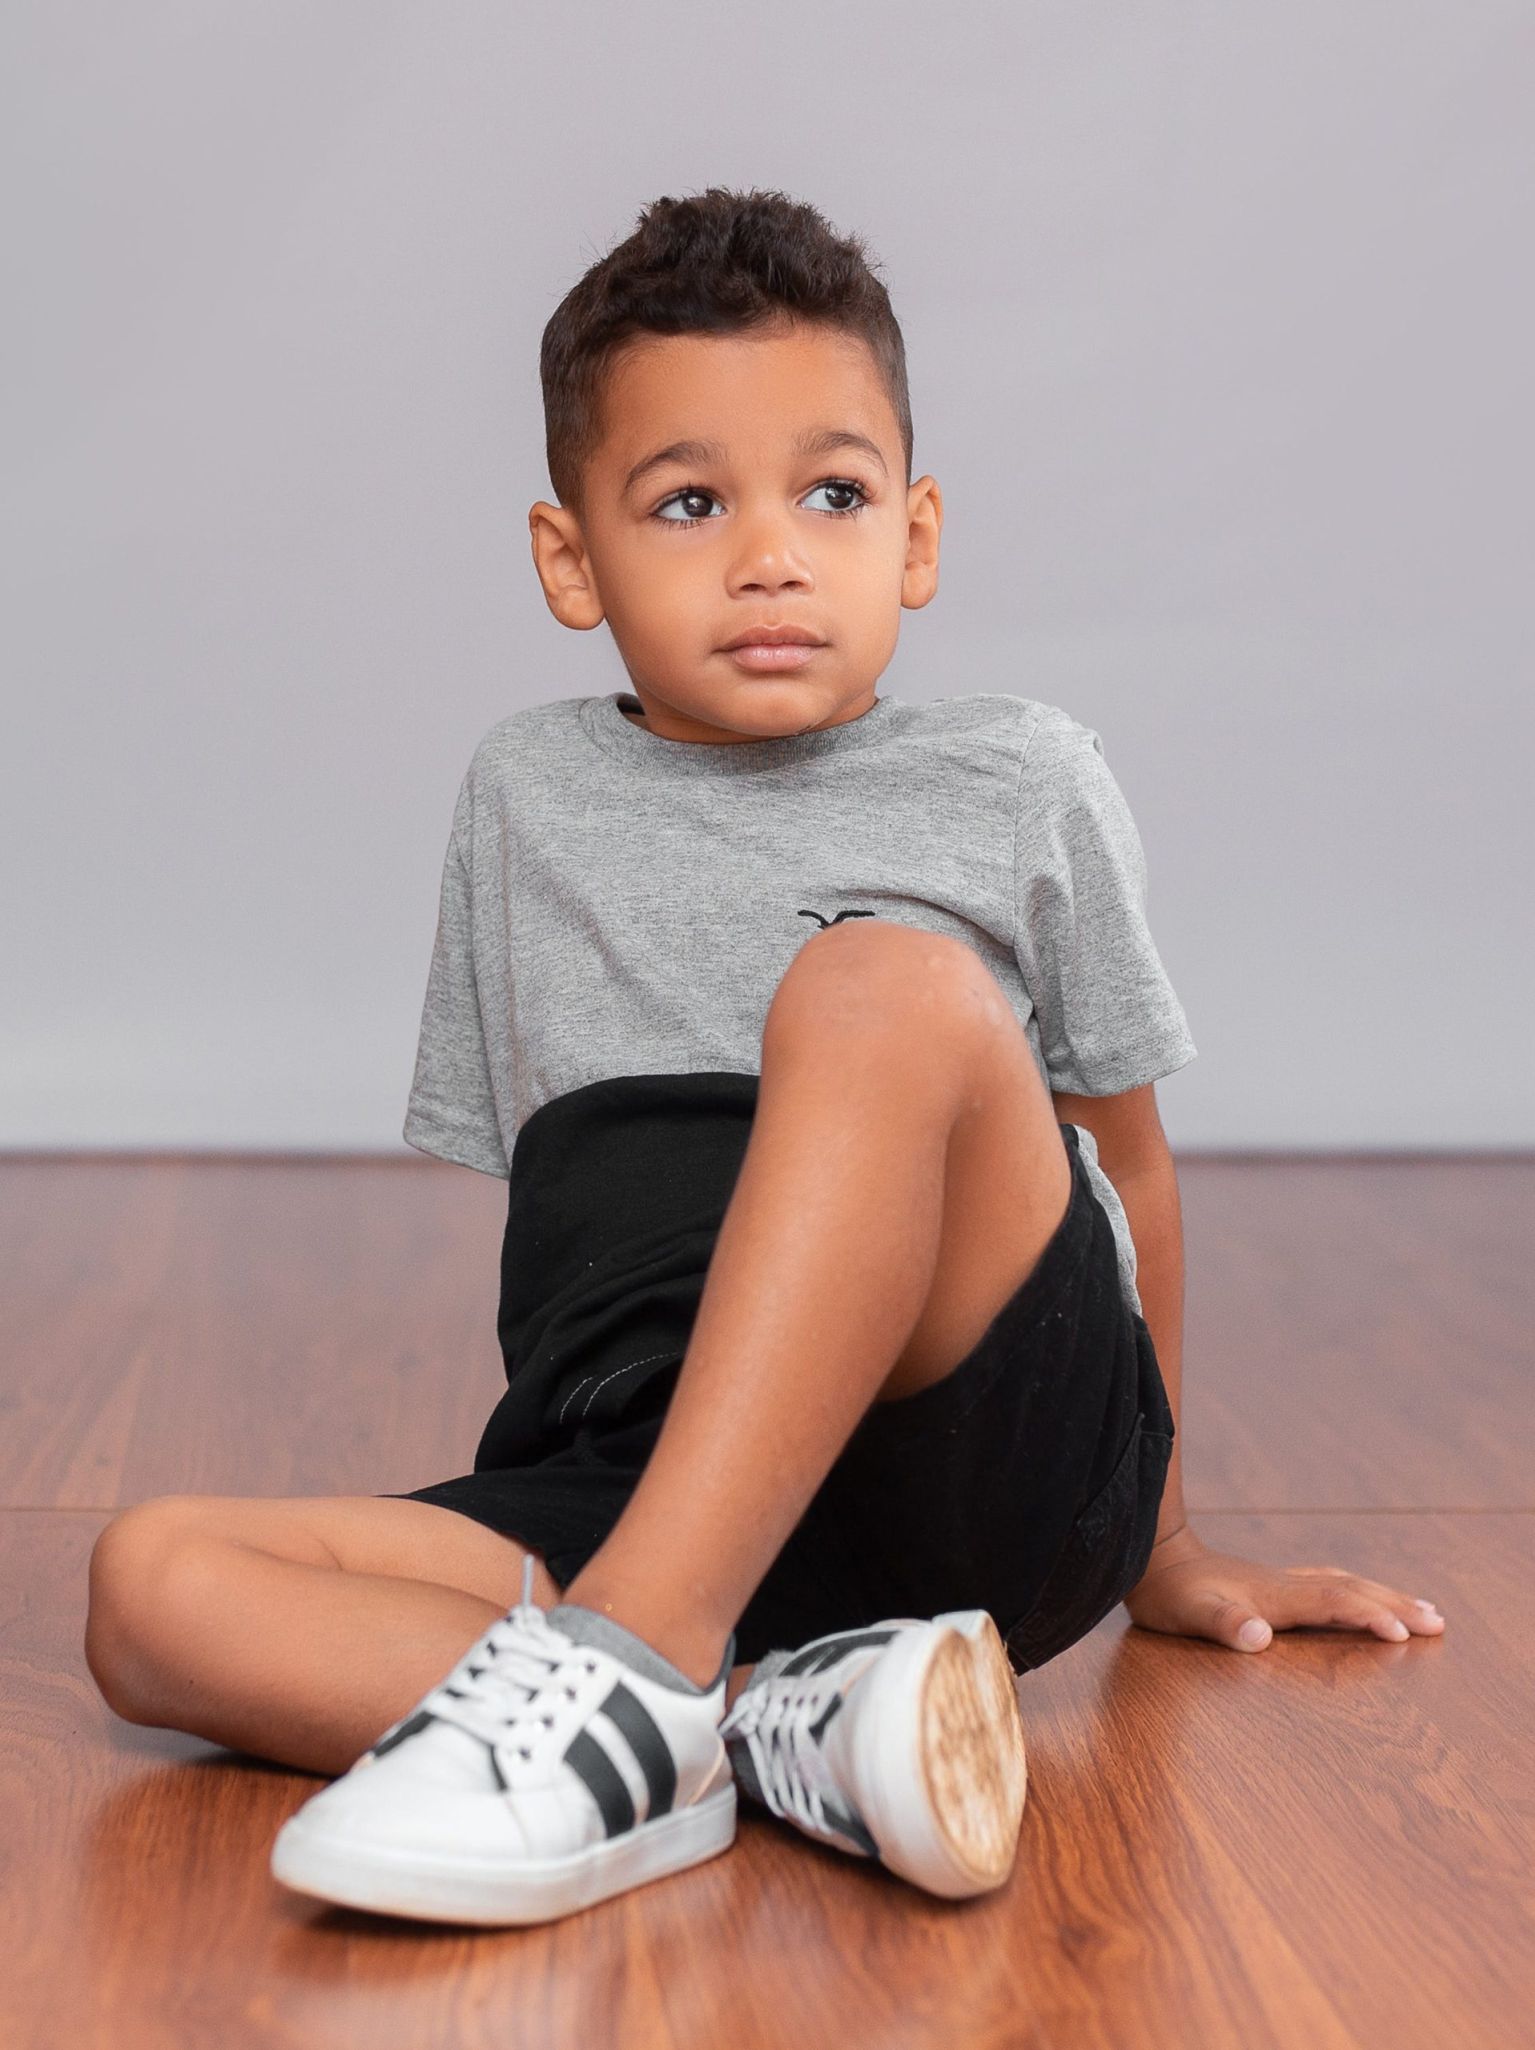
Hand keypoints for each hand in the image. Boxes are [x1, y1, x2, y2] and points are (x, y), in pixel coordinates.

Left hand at [1123, 1525, 1446, 1652]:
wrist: (1150, 1554)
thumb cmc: (1169, 1593)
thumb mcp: (1189, 1614)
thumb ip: (1224, 1623)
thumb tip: (1260, 1637)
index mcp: (1275, 1596)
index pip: (1334, 1603)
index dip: (1368, 1617)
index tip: (1403, 1635)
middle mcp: (1285, 1586)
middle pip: (1352, 1591)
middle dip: (1396, 1606)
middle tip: (1439, 1623)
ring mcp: (1280, 1582)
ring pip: (1345, 1585)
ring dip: (1384, 1596)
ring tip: (1421, 1609)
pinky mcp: (1272, 1585)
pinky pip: (1330, 1586)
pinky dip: (1358, 1592)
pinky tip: (1362, 1597)